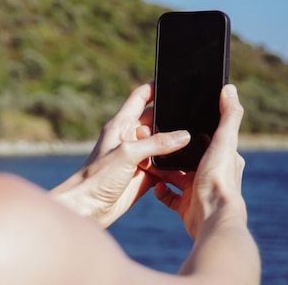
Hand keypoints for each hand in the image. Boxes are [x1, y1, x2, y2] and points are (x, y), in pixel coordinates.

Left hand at [50, 83, 190, 227]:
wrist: (88, 208)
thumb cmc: (97, 178)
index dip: (154, 87)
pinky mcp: (144, 175)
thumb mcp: (127, 154)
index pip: (140, 98)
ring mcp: (138, 157)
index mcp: (121, 125)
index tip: (172, 78)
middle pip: (157, 121)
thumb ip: (155, 144)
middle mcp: (130, 138)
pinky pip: (165, 166)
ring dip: (177, 144)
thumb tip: (183, 135)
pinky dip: (175, 166)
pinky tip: (190, 164)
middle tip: (196, 113)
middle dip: (173, 118)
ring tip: (199, 138)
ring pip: (164, 144)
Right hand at [150, 84, 246, 238]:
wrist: (211, 217)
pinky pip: (168, 195)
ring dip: (161, 168)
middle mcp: (210, 174)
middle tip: (152, 139)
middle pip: (186, 156)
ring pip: (174, 175)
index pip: (205, 138)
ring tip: (147, 159)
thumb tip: (230, 89)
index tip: (174, 120)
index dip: (190, 129)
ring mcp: (197, 191)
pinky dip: (160, 190)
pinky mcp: (186, 206)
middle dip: (170, 149)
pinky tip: (154, 183)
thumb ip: (228, 115)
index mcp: (222, 157)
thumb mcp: (224, 140)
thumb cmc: (218, 178)